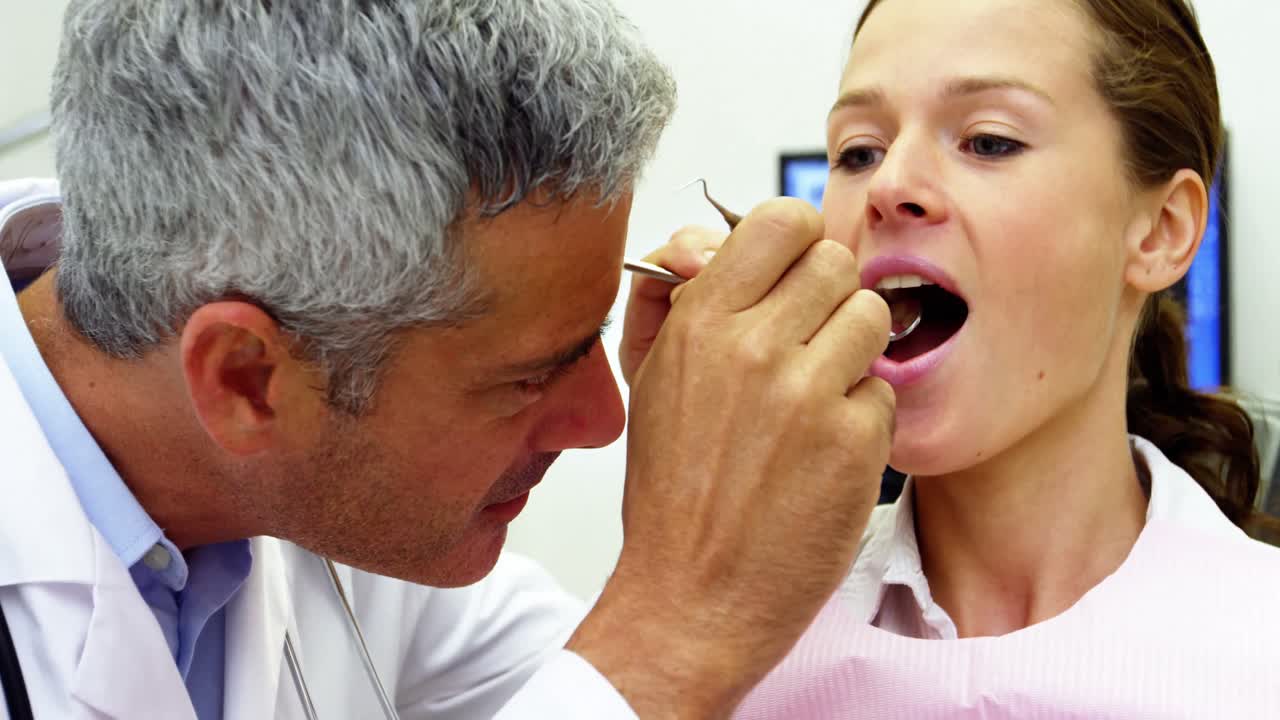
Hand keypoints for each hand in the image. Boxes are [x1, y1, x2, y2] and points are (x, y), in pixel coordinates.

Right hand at [569, 199, 894, 717]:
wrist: (692, 596)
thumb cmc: (672, 491)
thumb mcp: (647, 379)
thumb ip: (672, 296)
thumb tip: (705, 239)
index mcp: (699, 323)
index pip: (783, 220)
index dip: (795, 243)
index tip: (790, 275)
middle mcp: (754, 347)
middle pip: (836, 263)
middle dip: (825, 299)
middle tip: (803, 344)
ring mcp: (809, 394)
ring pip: (870, 317)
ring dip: (850, 352)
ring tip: (815, 398)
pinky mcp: (854, 442)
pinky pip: (883, 389)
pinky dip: (861, 417)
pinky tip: (823, 452)